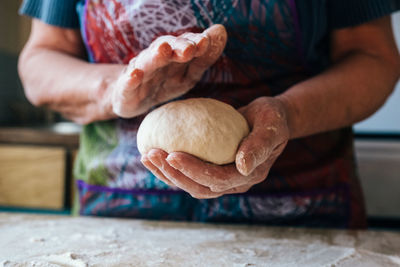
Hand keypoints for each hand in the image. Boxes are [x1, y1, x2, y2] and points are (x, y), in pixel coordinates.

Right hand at [110, 24, 226, 117]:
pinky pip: (126, 83)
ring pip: (146, 61)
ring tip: (164, 50)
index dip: (194, 42)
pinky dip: (130, 78)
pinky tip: (134, 74)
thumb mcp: (188, 74)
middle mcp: (154, 59)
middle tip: (189, 48)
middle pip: (165, 48)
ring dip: (155, 55)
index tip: (206, 41)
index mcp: (171, 55)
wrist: (131, 97)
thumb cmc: (164, 83)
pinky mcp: (125, 89)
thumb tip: (221, 30)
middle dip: (177, 46)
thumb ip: (204, 57)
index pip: (183, 43)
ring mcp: (138, 72)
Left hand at [141, 97, 289, 197]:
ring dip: (166, 173)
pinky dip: (170, 166)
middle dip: (173, 174)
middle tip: (151, 154)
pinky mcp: (212, 169)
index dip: (193, 170)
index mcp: (249, 175)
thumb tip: (242, 166)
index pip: (217, 179)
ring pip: (191, 184)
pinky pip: (189, 173)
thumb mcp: (271, 126)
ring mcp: (222, 178)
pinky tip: (154, 153)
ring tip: (146, 156)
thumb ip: (259, 145)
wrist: (270, 119)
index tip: (172, 154)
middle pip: (199, 187)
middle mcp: (234, 182)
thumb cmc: (272, 118)